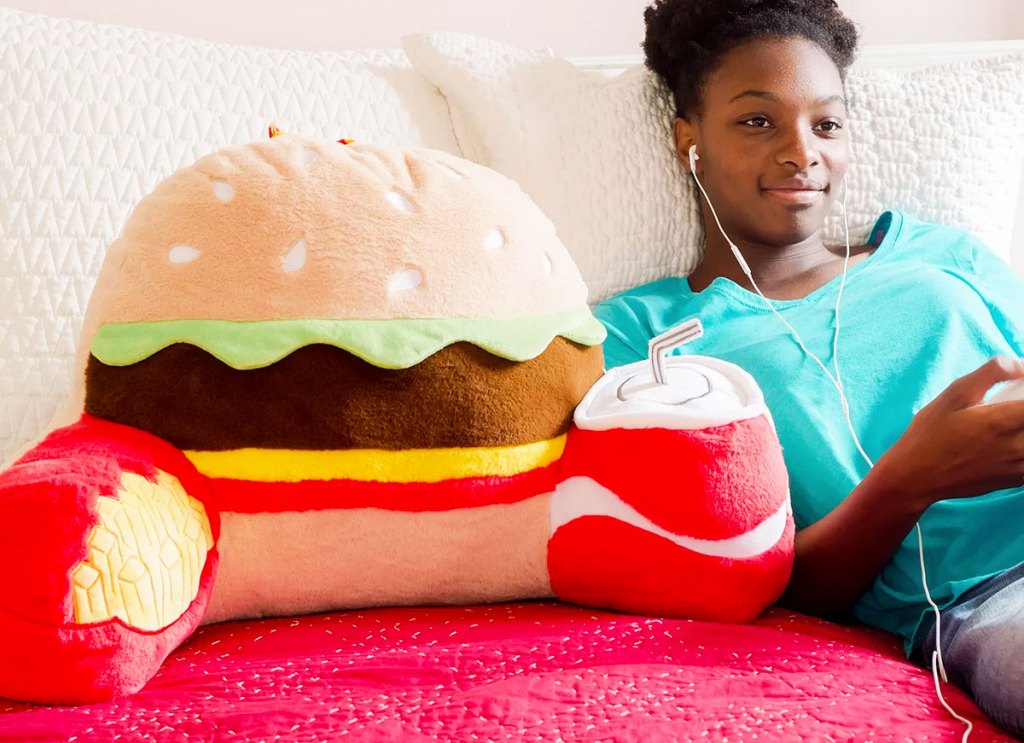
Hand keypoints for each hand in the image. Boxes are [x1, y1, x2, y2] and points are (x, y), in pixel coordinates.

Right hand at [873, 356, 1023, 507]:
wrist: (916, 476)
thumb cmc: (931, 433)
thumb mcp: (953, 394)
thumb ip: (991, 372)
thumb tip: (1021, 366)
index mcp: (1004, 421)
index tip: (1018, 389)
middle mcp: (1018, 446)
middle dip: (1022, 410)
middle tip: (1010, 403)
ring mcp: (1019, 465)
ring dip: (1022, 428)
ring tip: (1006, 422)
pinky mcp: (1015, 479)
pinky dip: (1022, 446)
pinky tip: (1007, 441)